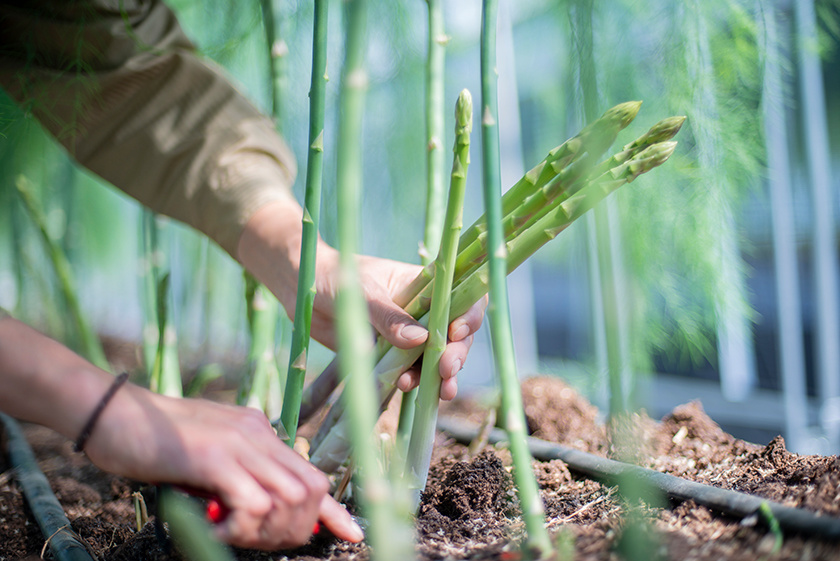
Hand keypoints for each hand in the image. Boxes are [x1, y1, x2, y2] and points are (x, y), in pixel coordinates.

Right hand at [85, 387, 363, 548]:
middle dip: (295, 527)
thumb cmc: (153, 441)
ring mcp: (240, 444)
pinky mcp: (216, 457)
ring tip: (231, 530)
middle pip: (310, 489)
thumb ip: (236, 474)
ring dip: (267, 529)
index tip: (350, 533)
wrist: (113, 414)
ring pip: (290, 499)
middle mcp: (258, 434)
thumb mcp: (207, 456)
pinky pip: (254, 504)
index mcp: (259, 432)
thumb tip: (259, 511)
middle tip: (256, 537)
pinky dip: (241, 526)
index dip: (332, 509)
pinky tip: (214, 525)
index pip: (310, 472)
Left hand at [238, 201, 486, 400]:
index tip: (456, 333)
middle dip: (457, 353)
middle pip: (456, 334)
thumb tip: (420, 340)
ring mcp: (408, 334)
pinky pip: (411, 370)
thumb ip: (389, 316)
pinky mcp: (391, 354)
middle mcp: (423, 310)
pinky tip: (406, 388)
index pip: (462, 297)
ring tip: (439, 392)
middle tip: (446, 370)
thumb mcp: (361, 292)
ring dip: (441, 375)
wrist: (302, 289)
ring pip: (437, 357)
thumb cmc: (333, 277)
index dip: (469, 316)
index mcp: (425, 284)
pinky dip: (415, 382)